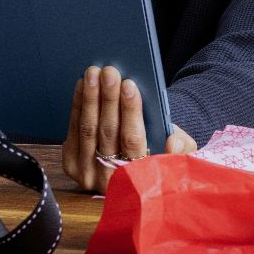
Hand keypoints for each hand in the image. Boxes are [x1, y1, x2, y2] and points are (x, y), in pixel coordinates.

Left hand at [61, 65, 195, 193]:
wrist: (132, 169)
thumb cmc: (158, 152)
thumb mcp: (178, 153)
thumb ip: (182, 148)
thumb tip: (172, 142)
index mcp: (139, 177)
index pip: (133, 140)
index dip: (130, 111)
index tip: (129, 85)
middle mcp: (110, 181)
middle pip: (108, 132)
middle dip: (108, 98)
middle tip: (109, 72)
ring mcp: (87, 174)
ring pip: (88, 129)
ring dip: (90, 98)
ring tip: (94, 73)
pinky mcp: (71, 165)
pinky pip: (73, 130)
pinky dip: (78, 105)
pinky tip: (83, 86)